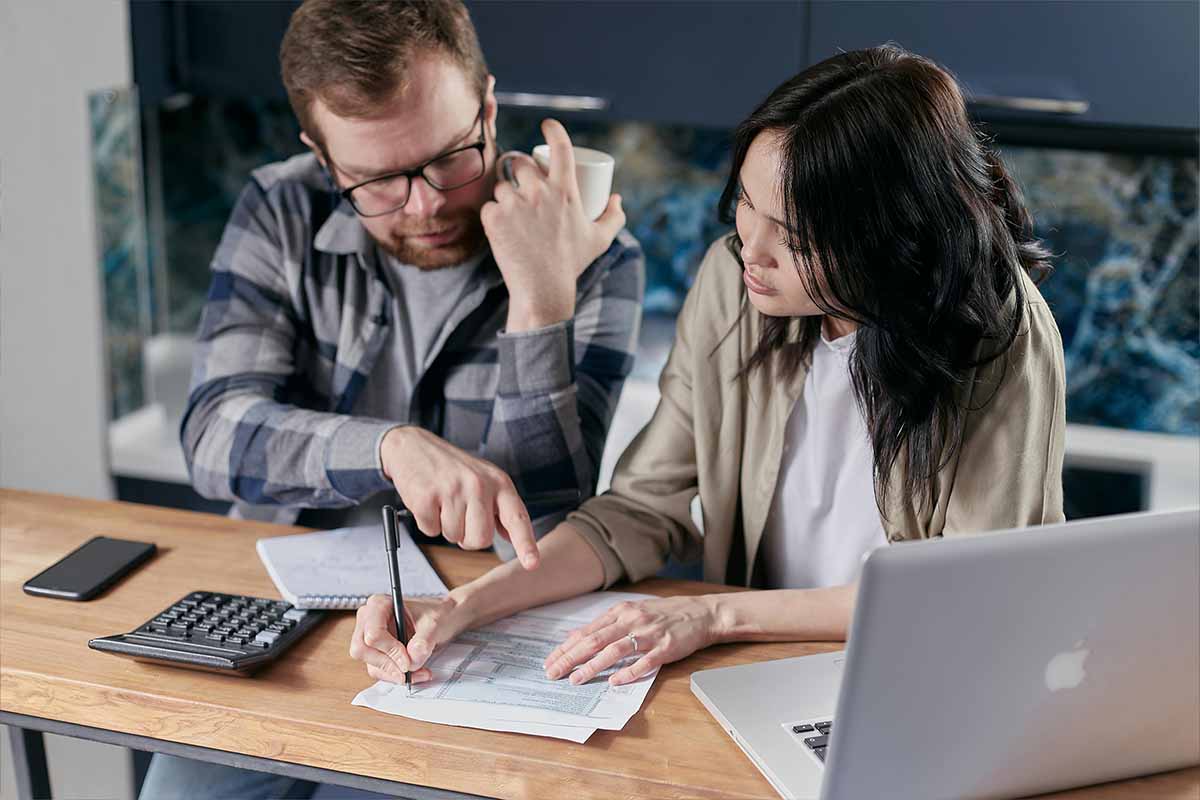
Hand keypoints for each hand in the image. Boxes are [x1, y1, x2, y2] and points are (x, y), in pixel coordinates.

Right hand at [349, 594, 471, 684]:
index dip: (389, 650)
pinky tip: (415, 673)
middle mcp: (369, 620)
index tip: (408, 660)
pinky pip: (379, 670)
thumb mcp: (434, 624)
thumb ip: (423, 641)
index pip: (373, 633)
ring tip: (420, 672)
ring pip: (370, 664)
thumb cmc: (437, 614)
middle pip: (362, 650)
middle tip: (409, 671)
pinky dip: (396, 675)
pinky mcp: (377, 652)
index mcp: (379, 604)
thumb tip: (411, 660)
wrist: (444, 619)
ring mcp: (370, 637)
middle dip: (388, 664)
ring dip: (394, 673)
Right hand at [380, 426, 538, 567]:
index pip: (517, 518)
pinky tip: (428, 501)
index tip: (532, 564)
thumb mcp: (484, 479)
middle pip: (481, 539)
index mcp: (499, 482)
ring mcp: (453, 490)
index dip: (525, 544)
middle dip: (468, 538)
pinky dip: (427, 523)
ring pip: (454, 537)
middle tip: (460, 516)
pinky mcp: (427, 496)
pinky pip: (431, 531)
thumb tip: (511, 537)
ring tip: (443, 503)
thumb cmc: (452, 468)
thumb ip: (499, 508)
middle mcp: (479, 485)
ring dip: (446, 527)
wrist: (413, 446)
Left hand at [482, 118, 625, 330]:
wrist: (543, 289)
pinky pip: (489, 206)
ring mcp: (515, 204)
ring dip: (505, 195)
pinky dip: (493, 216)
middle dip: (521, 171)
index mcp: (566, 191)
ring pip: (502, 186)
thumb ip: (614, 217)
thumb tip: (616, 198)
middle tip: (523, 188)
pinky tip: (500, 228)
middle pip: (522, 164)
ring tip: (513, 214)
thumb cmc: (572, 264)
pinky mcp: (494, 218)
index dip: (554, 130)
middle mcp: (539, 192)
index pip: (561, 147)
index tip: (547, 125)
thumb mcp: (599, 240)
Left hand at [543, 595, 720, 685]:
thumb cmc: (663, 614)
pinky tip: (614, 682)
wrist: (700, 613)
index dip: (566, 648)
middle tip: (553, 673)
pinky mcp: (665, 648)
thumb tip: (575, 636)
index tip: (549, 661)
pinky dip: (628, 672)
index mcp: (621, 612)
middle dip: (570, 658)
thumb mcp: (631, 612)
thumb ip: (605, 624)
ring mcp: (648, 634)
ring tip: (576, 679)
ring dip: (593, 666)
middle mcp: (631, 620)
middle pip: (594, 641)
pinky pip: (644, 662)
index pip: (586, 632)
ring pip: (614, 650)